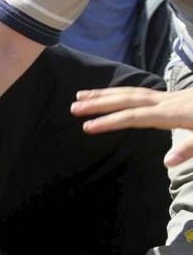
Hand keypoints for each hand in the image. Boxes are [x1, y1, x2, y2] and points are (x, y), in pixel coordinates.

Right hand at [72, 87, 192, 165]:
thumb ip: (190, 148)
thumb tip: (167, 163)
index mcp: (174, 114)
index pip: (133, 117)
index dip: (109, 122)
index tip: (86, 127)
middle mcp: (168, 102)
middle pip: (127, 99)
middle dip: (99, 103)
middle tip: (73, 107)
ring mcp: (171, 97)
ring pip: (132, 92)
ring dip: (105, 94)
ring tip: (82, 96)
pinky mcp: (175, 96)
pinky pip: (142, 92)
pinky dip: (122, 92)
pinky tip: (114, 95)